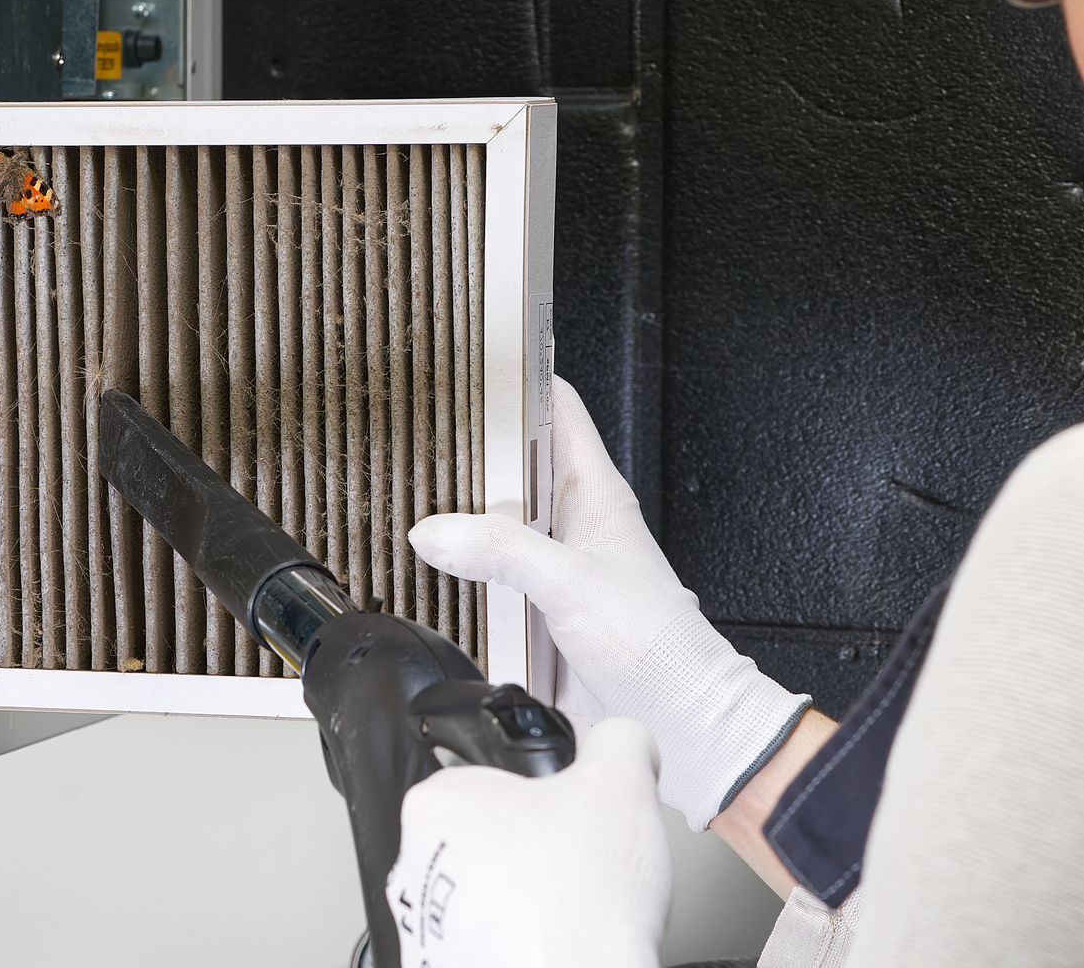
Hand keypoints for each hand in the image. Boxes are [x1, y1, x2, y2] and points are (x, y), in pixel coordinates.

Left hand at [388, 718, 670, 967]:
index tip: (569, 815)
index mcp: (437, 804)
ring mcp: (425, 928)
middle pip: (487, 840)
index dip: (543, 795)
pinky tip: (558, 944)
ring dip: (523, 901)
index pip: (492, 780)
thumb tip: (622, 741)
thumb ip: (619, 739)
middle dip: (532, 849)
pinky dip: (521, 945)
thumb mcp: (620, 778)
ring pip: (486, 897)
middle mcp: (413, 866)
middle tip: (577, 864)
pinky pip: (490, 945)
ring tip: (570, 910)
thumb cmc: (578, 899)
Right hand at [411, 377, 809, 830]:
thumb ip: (503, 550)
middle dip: (466, 448)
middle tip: (414, 429)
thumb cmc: (659, 648)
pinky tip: (425, 573)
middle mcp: (571, 526)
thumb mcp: (573, 582)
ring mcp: (550, 570)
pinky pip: (485, 581)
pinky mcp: (533, 616)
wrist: (679, 726)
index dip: (515, 377)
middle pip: (510, 464)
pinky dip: (456, 574)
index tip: (469, 357)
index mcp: (595, 495)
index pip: (554, 408)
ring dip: (457, 517)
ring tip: (404, 495)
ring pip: (492, 523)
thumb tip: (435, 529)